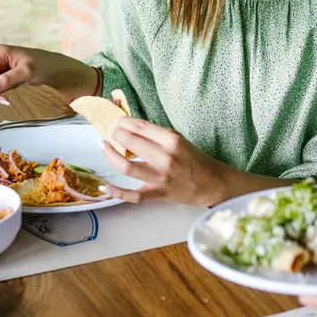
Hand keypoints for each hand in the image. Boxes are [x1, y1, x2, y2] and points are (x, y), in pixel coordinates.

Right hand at [0, 44, 97, 103]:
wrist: (56, 67)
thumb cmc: (44, 66)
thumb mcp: (27, 73)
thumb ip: (7, 80)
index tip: (5, 97)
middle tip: (13, 91)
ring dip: (3, 88)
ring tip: (19, 83)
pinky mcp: (3, 69)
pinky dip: (6, 87)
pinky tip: (18, 83)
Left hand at [98, 118, 227, 206]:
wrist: (212, 183)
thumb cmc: (195, 159)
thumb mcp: (179, 140)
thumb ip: (157, 135)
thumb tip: (131, 128)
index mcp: (172, 140)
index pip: (141, 127)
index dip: (123, 122)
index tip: (117, 121)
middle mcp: (165, 158)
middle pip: (130, 143)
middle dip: (115, 134)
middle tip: (110, 132)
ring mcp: (160, 177)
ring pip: (126, 167)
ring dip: (110, 156)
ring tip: (104, 147)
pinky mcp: (157, 194)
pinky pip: (132, 196)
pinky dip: (117, 192)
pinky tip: (105, 186)